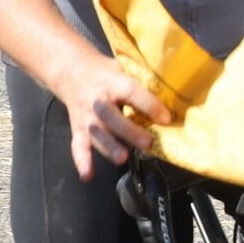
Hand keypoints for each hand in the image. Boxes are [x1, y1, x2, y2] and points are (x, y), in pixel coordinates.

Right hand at [51, 50, 173, 181]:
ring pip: (97, 134)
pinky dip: (82, 161)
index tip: (166, 117)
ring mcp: (86, 116)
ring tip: (122, 158)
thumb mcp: (122, 67)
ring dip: (109, 147)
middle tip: (147, 143)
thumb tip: (172, 93)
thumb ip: (142, 81)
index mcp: (112, 82)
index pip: (132, 92)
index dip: (149, 104)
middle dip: (129, 131)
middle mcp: (98, 100)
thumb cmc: (104, 72)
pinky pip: (78, 146)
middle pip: (112, 117)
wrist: (71, 71)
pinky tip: (88, 175)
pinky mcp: (78, 129)